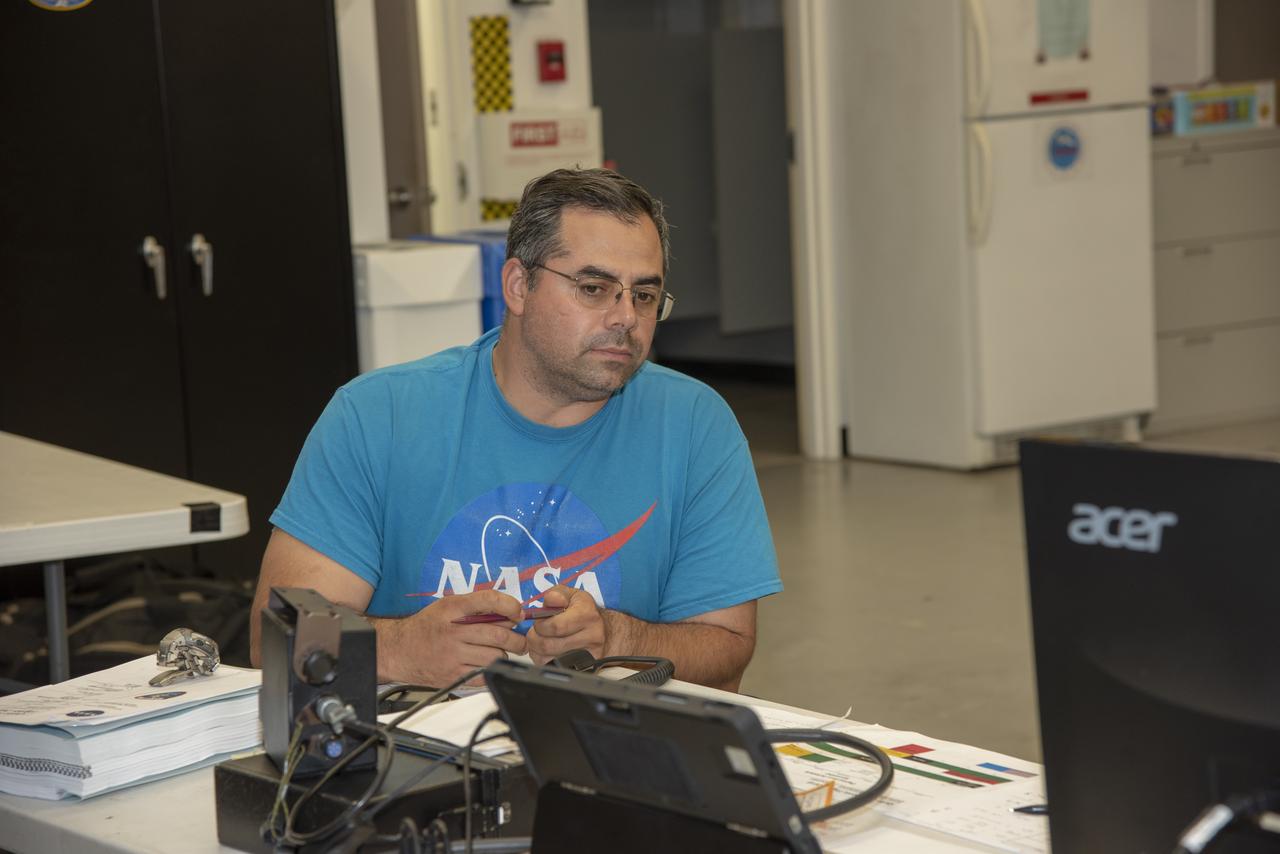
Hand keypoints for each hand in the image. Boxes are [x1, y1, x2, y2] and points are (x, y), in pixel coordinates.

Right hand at [379, 590, 526, 686]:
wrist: (399, 650)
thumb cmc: (427, 626)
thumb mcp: (447, 606)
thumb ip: (476, 607)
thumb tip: (510, 613)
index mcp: (452, 609)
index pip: (489, 600)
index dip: (510, 606)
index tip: (518, 613)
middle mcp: (452, 631)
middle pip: (499, 634)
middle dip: (517, 638)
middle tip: (520, 640)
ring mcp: (452, 655)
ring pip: (495, 655)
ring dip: (504, 654)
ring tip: (499, 652)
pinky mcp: (453, 675)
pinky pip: (484, 673)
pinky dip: (491, 669)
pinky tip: (486, 663)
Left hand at [526, 586, 605, 664]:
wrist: (605, 630)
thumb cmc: (584, 611)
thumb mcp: (572, 596)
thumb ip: (556, 594)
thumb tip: (550, 600)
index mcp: (587, 614)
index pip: (555, 626)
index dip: (540, 625)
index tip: (539, 622)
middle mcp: (592, 636)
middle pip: (548, 645)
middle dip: (535, 639)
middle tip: (537, 633)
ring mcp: (590, 655)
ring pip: (548, 659)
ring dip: (538, 651)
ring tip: (543, 641)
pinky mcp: (586, 668)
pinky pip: (555, 668)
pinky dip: (545, 661)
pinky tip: (550, 652)